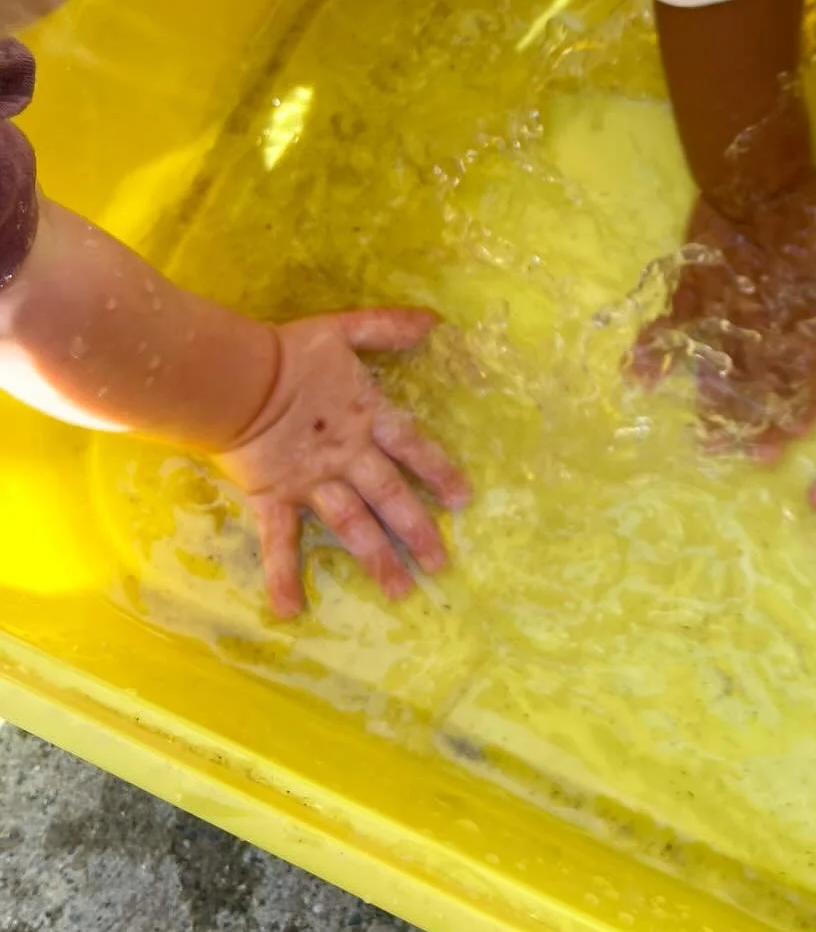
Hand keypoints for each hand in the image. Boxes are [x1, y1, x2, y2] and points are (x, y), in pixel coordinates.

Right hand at [217, 309, 470, 618]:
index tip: (462, 499)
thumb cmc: (289, 353)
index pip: (414, 448)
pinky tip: (290, 611)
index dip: (439, 471)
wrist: (236, 378)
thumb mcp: (343, 330)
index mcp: (367, 418)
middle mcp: (348, 456)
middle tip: (440, 565)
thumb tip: (435, 321)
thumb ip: (387, 328)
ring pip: (353, 525)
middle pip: (391, 497)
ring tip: (399, 591)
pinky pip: (280, 541)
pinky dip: (283, 575)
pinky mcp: (275, 497)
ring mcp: (313, 481)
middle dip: (418, 531)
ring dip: (376, 558)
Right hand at [633, 168, 815, 457]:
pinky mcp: (690, 288)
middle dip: (754, 423)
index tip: (793, 434)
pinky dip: (651, 352)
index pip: (800, 372)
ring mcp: (719, 309)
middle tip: (750, 456)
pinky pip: (666, 325)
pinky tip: (637, 380)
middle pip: (755, 384)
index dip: (797, 404)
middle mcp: (757, 323)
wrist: (757, 176)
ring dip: (712, 406)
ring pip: (714, 367)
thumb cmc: (809, 211)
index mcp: (797, 316)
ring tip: (706, 441)